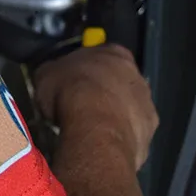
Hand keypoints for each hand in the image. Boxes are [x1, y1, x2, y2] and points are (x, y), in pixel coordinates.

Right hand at [33, 44, 157, 173]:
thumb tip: (52, 74)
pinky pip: (132, 132)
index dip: (86, 67)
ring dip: (114, 115)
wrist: (95, 128)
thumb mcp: (47, 74)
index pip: (103, 54)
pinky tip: (102, 143)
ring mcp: (147, 104)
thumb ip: (54, 71)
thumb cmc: (71, 92)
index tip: (73, 78)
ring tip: (91, 128)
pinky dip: (119, 136)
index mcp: (114, 53)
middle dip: (104, 91)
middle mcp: (137, 75)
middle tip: (82, 105)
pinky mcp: (149, 132)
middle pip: (120, 81)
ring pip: (129, 108)